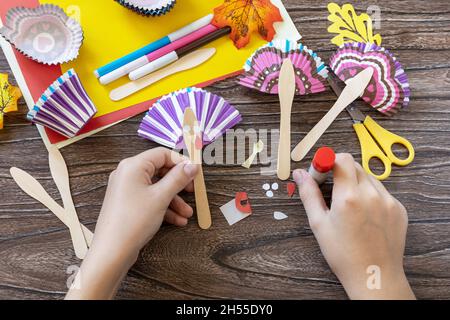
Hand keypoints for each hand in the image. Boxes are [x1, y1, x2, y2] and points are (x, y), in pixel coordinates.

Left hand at [66, 147, 198, 298]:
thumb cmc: (134, 220)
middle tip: (193, 192)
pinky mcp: (128, 203)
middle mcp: (128, 173)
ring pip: (157, 188)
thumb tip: (193, 165)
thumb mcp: (161, 197)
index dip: (181, 162)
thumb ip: (178, 178)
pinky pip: (150, 199)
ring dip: (174, 200)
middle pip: (160, 171)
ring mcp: (127, 189)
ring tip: (187, 214)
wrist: (112, 251)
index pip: (162, 154)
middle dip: (179, 184)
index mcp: (134, 166)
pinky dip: (164, 207)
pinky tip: (178, 220)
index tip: (196, 173)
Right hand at [293, 153, 414, 299]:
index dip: (328, 161)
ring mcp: (389, 201)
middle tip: (331, 190)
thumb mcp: (319, 223)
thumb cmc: (343, 253)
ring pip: (369, 178)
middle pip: (354, 165)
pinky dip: (370, 195)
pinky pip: (382, 192)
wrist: (374, 275)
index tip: (321, 171)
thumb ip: (309, 194)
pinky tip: (364, 214)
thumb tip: (299, 173)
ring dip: (356, 182)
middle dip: (340, 172)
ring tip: (349, 205)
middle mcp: (371, 194)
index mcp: (349, 196)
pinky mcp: (399, 209)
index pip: (341, 159)